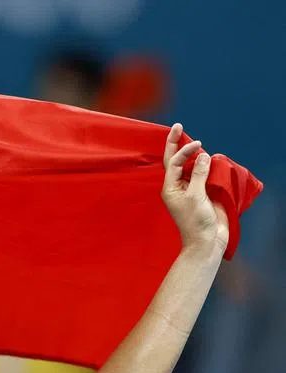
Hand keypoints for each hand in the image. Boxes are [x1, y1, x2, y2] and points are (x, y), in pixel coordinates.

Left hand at [161, 123, 228, 256]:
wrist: (206, 240)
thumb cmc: (195, 220)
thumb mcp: (196, 195)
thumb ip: (198, 174)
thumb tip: (202, 155)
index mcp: (170, 188)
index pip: (172, 163)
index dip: (183, 150)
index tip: (198, 144)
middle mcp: (178, 186)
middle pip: (174, 161)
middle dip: (176, 143)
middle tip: (177, 125)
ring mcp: (190, 188)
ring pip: (189, 165)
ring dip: (192, 154)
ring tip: (197, 144)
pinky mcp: (203, 191)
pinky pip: (202, 173)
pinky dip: (205, 164)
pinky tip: (209, 157)